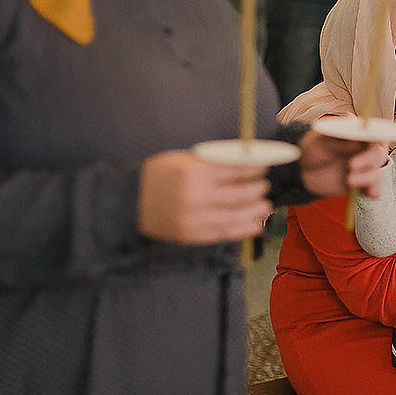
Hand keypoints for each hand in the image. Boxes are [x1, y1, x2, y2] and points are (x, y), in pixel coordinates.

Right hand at [138, 150, 271, 243]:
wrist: (130, 202)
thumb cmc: (158, 176)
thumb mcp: (183, 160)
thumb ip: (212, 162)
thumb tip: (244, 163)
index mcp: (194, 172)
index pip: (235, 169)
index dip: (254, 168)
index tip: (264, 166)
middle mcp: (197, 196)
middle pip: (240, 193)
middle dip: (257, 189)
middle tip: (264, 186)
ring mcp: (196, 218)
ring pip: (236, 215)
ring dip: (256, 210)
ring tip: (265, 205)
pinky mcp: (194, 235)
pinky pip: (225, 232)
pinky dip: (244, 229)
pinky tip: (257, 224)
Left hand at [299, 131, 387, 198]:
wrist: (304, 169)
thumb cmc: (314, 148)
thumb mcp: (320, 139)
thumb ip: (337, 140)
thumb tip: (355, 142)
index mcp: (359, 135)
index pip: (375, 133)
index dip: (376, 137)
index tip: (369, 142)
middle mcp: (365, 151)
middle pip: (378, 154)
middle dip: (368, 160)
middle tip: (351, 164)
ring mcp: (363, 169)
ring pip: (375, 173)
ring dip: (367, 178)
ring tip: (349, 180)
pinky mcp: (360, 185)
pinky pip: (371, 189)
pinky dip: (373, 191)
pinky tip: (372, 193)